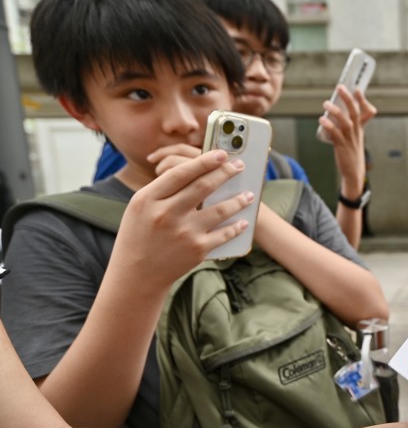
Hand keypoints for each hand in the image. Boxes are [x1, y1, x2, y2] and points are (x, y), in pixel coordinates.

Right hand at [111, 150, 253, 290]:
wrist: (137, 274)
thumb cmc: (140, 234)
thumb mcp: (141, 207)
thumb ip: (164, 189)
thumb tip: (200, 172)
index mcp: (148, 199)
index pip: (181, 173)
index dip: (204, 161)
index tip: (221, 153)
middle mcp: (166, 214)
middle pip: (203, 187)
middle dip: (225, 173)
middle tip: (239, 166)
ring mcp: (183, 233)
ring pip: (220, 209)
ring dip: (239, 200)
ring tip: (249, 195)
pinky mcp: (197, 250)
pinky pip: (224, 234)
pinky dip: (237, 227)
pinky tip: (244, 221)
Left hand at [319, 87, 376, 191]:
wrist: (353, 172)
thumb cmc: (351, 153)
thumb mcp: (352, 138)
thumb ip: (345, 125)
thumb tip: (333, 113)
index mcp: (360, 129)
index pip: (366, 112)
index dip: (362, 100)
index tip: (357, 89)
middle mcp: (356, 132)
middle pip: (354, 112)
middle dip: (348, 99)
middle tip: (340, 88)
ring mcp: (350, 139)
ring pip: (345, 122)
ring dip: (336, 111)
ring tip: (326, 103)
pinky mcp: (341, 146)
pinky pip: (336, 134)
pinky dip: (329, 126)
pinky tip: (322, 119)